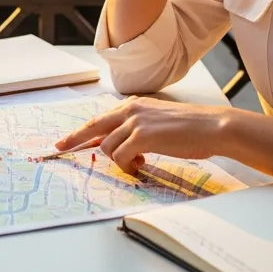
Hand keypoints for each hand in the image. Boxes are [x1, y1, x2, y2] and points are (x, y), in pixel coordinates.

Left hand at [53, 97, 234, 174]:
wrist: (213, 126)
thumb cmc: (192, 128)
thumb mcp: (160, 122)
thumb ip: (139, 128)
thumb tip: (124, 146)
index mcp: (135, 105)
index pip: (101, 118)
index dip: (82, 131)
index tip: (66, 139)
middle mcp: (131, 110)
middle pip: (93, 127)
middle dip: (74, 139)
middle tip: (59, 148)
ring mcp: (135, 122)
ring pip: (107, 147)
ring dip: (118, 161)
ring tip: (137, 164)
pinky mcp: (142, 136)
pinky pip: (120, 156)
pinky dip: (127, 166)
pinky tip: (141, 165)